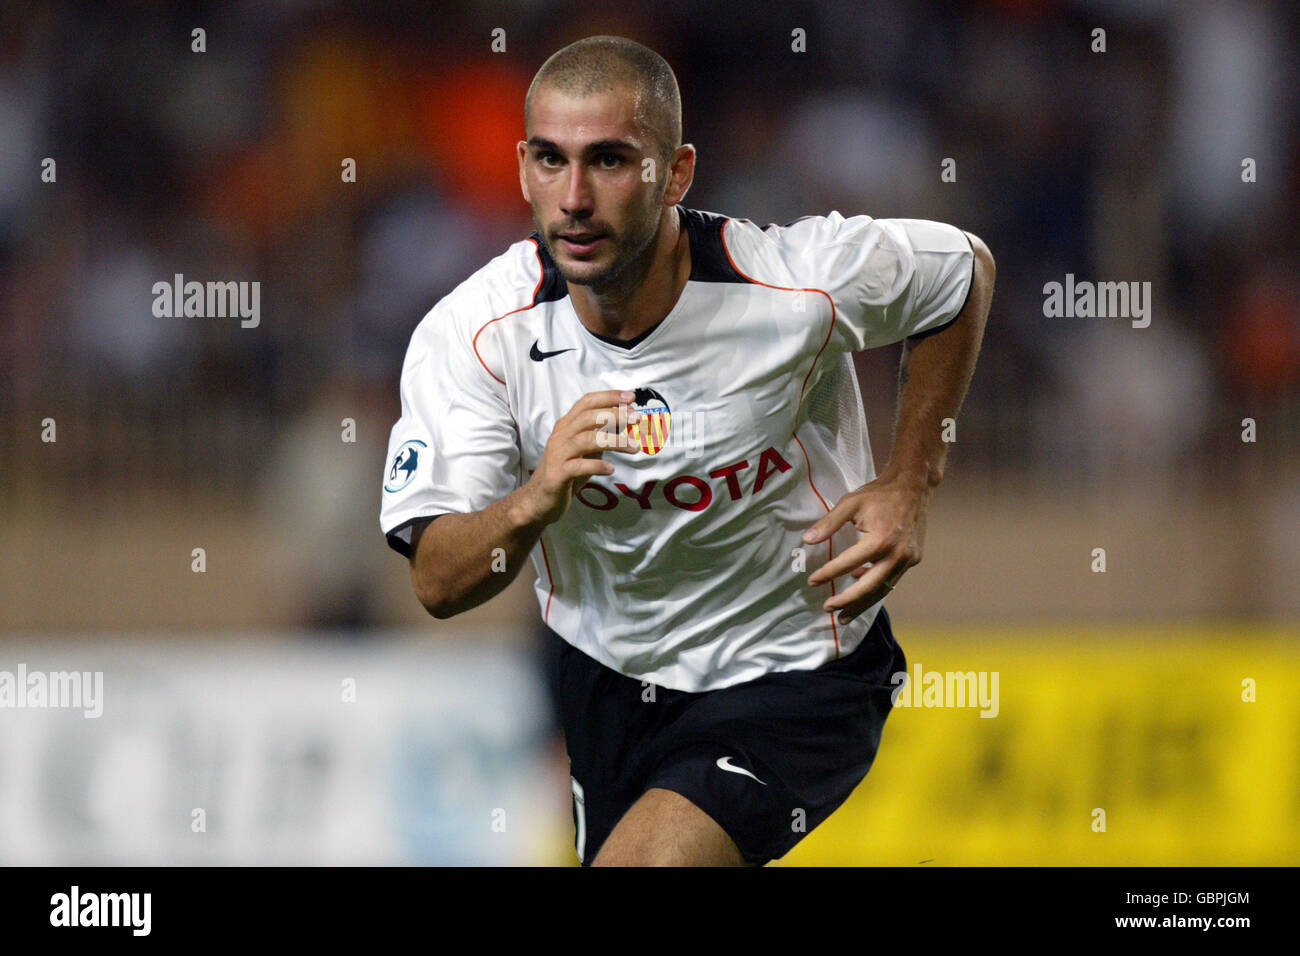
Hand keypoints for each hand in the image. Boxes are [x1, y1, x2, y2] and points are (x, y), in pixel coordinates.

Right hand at [520, 389, 640, 526]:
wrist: (539, 499)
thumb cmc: (565, 472)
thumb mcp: (586, 450)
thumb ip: (601, 435)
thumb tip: (625, 421)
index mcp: (567, 426)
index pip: (587, 402)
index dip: (608, 397)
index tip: (630, 397)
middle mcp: (561, 436)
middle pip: (588, 417)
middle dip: (614, 415)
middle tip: (636, 419)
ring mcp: (557, 455)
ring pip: (586, 440)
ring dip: (613, 441)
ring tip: (634, 447)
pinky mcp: (557, 475)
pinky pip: (577, 466)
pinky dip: (596, 466)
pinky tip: (611, 469)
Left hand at [803, 473, 930, 624]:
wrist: (914, 487)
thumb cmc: (879, 494)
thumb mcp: (850, 503)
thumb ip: (828, 524)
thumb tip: (806, 540)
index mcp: (879, 541)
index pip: (847, 564)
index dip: (827, 574)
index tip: (811, 581)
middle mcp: (896, 554)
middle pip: (868, 588)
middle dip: (847, 601)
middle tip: (827, 608)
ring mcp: (908, 559)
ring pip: (883, 589)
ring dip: (862, 603)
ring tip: (844, 615)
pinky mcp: (913, 559)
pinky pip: (892, 579)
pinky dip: (876, 587)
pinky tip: (860, 588)